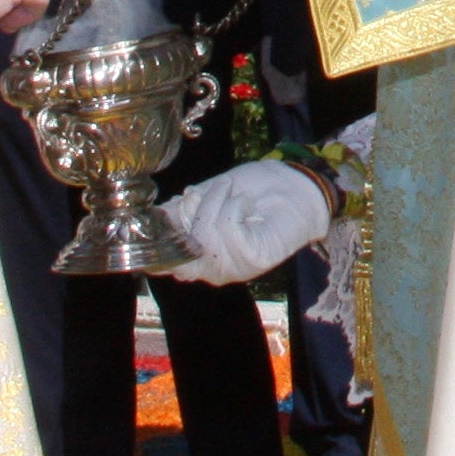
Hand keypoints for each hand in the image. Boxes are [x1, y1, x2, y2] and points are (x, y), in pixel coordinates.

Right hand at [164, 156, 333, 284]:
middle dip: (191, 213)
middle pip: (182, 250)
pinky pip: (230, 231)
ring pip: (207, 236)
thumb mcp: (211, 195)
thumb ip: (184, 209)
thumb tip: (158, 215)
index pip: (166, 264)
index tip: (170, 209)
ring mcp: (236, 268)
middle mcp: (215, 270)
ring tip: (234, 192)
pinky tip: (246, 204)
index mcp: (201, 258)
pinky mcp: (255, 259)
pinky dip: (234, 208)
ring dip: (217, 202)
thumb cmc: (254, 190)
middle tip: (210, 191)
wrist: (295, 185)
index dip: (161, 237)